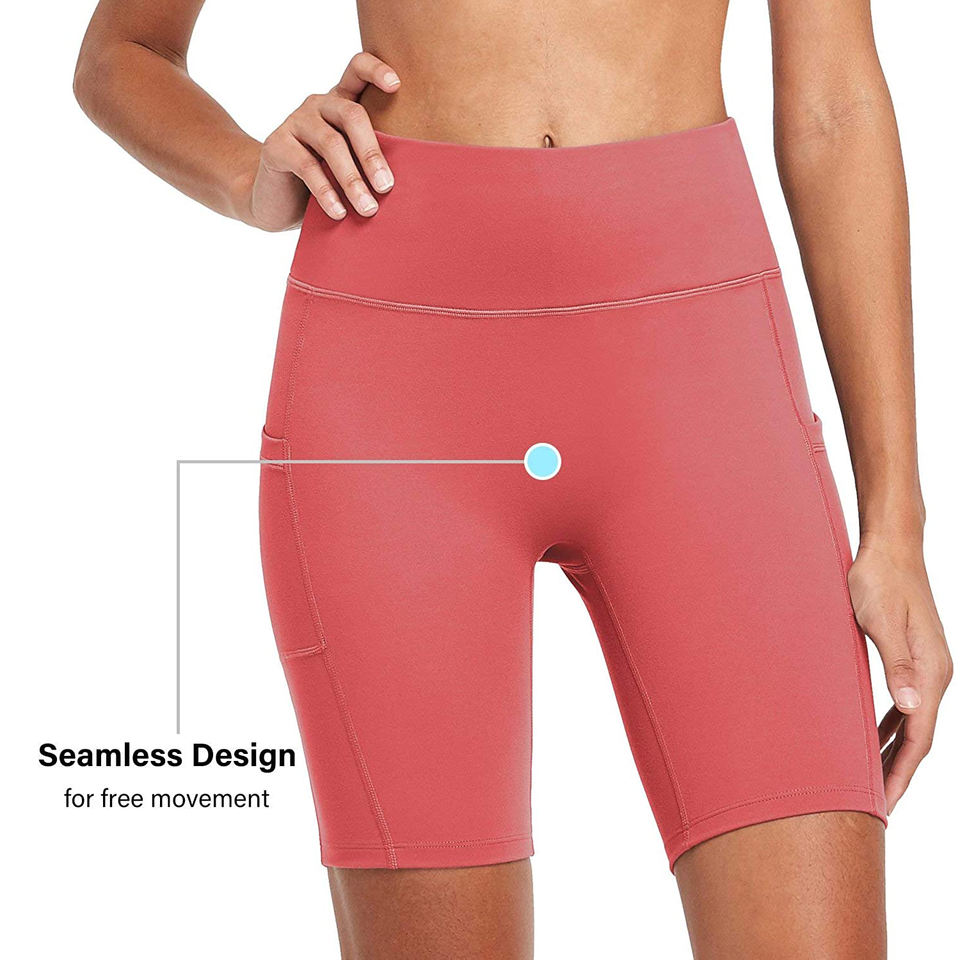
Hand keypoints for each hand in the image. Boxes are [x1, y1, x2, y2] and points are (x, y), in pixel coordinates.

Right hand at [246, 52, 399, 230]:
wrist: (277, 201)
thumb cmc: (325, 182)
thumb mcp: (351, 166)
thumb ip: (370, 160)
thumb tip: (410, 183)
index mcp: (341, 102)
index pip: (356, 69)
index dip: (376, 70)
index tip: (397, 86)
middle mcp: (318, 105)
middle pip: (352, 116)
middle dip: (372, 153)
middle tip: (387, 187)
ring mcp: (295, 121)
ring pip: (331, 144)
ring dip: (352, 180)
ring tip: (368, 209)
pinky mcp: (276, 145)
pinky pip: (306, 167)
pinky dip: (326, 192)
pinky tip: (338, 213)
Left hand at [847, 534, 951, 812]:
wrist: (890, 547)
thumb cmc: (879, 579)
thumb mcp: (879, 620)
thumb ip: (896, 663)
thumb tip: (911, 707)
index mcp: (930, 671)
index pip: (919, 737)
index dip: (900, 773)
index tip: (882, 802)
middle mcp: (933, 673)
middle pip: (918, 737)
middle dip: (897, 773)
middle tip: (871, 807)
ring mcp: (924, 665)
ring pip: (911, 723)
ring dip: (893, 753)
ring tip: (872, 781)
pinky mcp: (910, 656)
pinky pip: (903, 703)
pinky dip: (890, 726)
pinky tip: (874, 736)